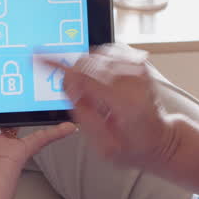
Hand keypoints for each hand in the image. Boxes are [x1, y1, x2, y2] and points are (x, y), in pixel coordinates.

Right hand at [45, 44, 184, 171]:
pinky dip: (97, 64)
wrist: (160, 139)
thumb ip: (83, 114)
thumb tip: (68, 85)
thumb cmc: (134, 145)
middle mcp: (134, 80)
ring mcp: (138, 67)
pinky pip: (106, 52)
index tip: (38, 57)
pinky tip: (102, 82)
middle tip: (82, 99)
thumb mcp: (104, 146)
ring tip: (98, 94)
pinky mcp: (138, 61)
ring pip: (95, 55)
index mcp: (126, 102)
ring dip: (87, 71)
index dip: (60, 68)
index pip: (86, 75)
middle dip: (75, 76)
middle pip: (88, 62)